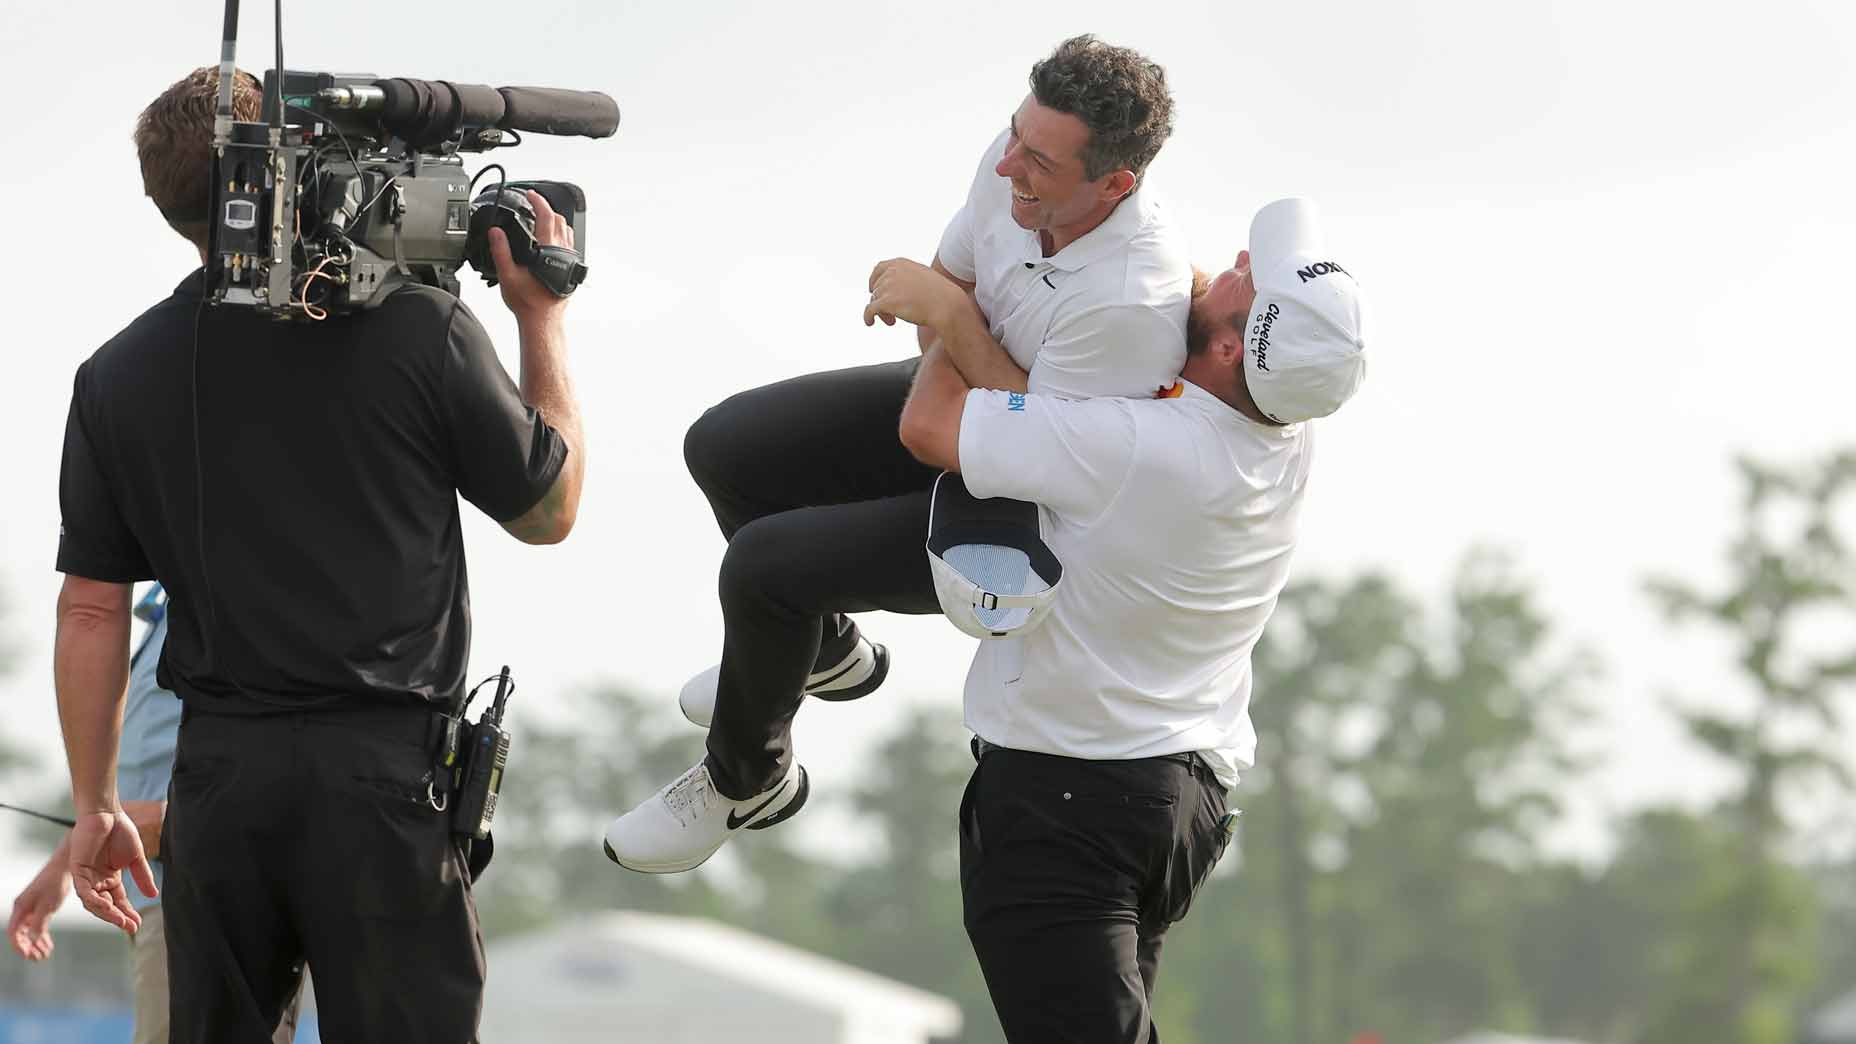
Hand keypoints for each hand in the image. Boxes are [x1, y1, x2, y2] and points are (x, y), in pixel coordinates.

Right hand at [9, 844, 71, 960]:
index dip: (19, 946)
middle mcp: (22, 909)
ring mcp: (31, 908)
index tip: (28, 956)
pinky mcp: (41, 907)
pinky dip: (42, 936)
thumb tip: (32, 939)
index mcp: (20, 908)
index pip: (14, 932)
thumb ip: (39, 922)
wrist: (66, 866)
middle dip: (28, 948)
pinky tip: (48, 945)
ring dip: (35, 944)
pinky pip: (37, 926)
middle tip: (39, 958)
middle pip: (20, 934)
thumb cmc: (56, 883)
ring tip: (45, 954)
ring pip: (29, 932)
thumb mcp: (48, 905)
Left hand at [66, 809, 156, 933]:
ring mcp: (86, 877)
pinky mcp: (78, 870)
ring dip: (107, 913)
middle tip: (130, 927)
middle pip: (106, 906)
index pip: (119, 901)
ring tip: (121, 921)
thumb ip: (142, 876)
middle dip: (118, 917)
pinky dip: (94, 901)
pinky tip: (107, 907)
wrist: (108, 813)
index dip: (128, 913)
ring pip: (93, 903)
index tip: (138, 924)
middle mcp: (97, 881)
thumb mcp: (136, 858)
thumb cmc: (120, 831)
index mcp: (110, 878)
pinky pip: (84, 891)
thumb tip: (153, 896)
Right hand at [490, 190, 575, 323]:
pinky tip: (551, 240)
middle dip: (547, 208)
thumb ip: (501, 250)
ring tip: (542, 218)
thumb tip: (496, 232)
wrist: (543, 321)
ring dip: (555, 221)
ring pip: (567, 232)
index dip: (538, 201)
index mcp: (548, 250)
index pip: (547, 216)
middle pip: (559, 220)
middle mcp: (563, 252)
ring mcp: (570, 260)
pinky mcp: (572, 268)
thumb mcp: (508, 275)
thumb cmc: (528, 302)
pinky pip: (569, 244)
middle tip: (534, 204)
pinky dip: (560, 235)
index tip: (531, 195)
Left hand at [864, 258, 966, 330]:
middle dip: (882, 300)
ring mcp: (888, 286)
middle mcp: (892, 272)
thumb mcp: (924, 277)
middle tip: (891, 314)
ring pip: (874, 300)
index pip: (879, 268)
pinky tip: (870, 323)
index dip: (874, 279)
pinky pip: (869, 310)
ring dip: (882, 312)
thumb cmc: (940, 295)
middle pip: (877, 287)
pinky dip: (867, 317)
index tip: (873, 289)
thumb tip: (897, 287)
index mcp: (901, 263)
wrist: (947, 305)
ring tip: (893, 321)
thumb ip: (909, 277)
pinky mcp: (886, 302)